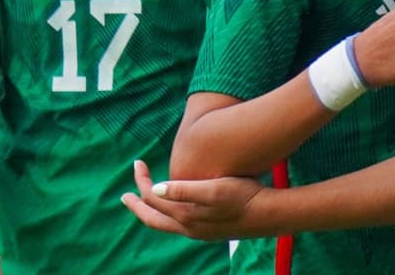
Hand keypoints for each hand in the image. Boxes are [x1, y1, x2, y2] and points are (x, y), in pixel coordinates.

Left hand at [122, 159, 265, 239]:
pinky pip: (180, 223)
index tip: (138, 162)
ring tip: (146, 200)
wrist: (269, 213)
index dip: (142, 181)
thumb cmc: (243, 196)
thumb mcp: (214, 189)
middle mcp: (189, 227)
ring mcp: (200, 231)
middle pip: (154, 219)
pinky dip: (169, 213)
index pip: (153, 198)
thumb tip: (155, 189)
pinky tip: (176, 206)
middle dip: (138, 206)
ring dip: (153, 210)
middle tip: (125, 196)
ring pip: (167, 223)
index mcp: (186, 216)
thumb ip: (184, 190)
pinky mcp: (210, 229)